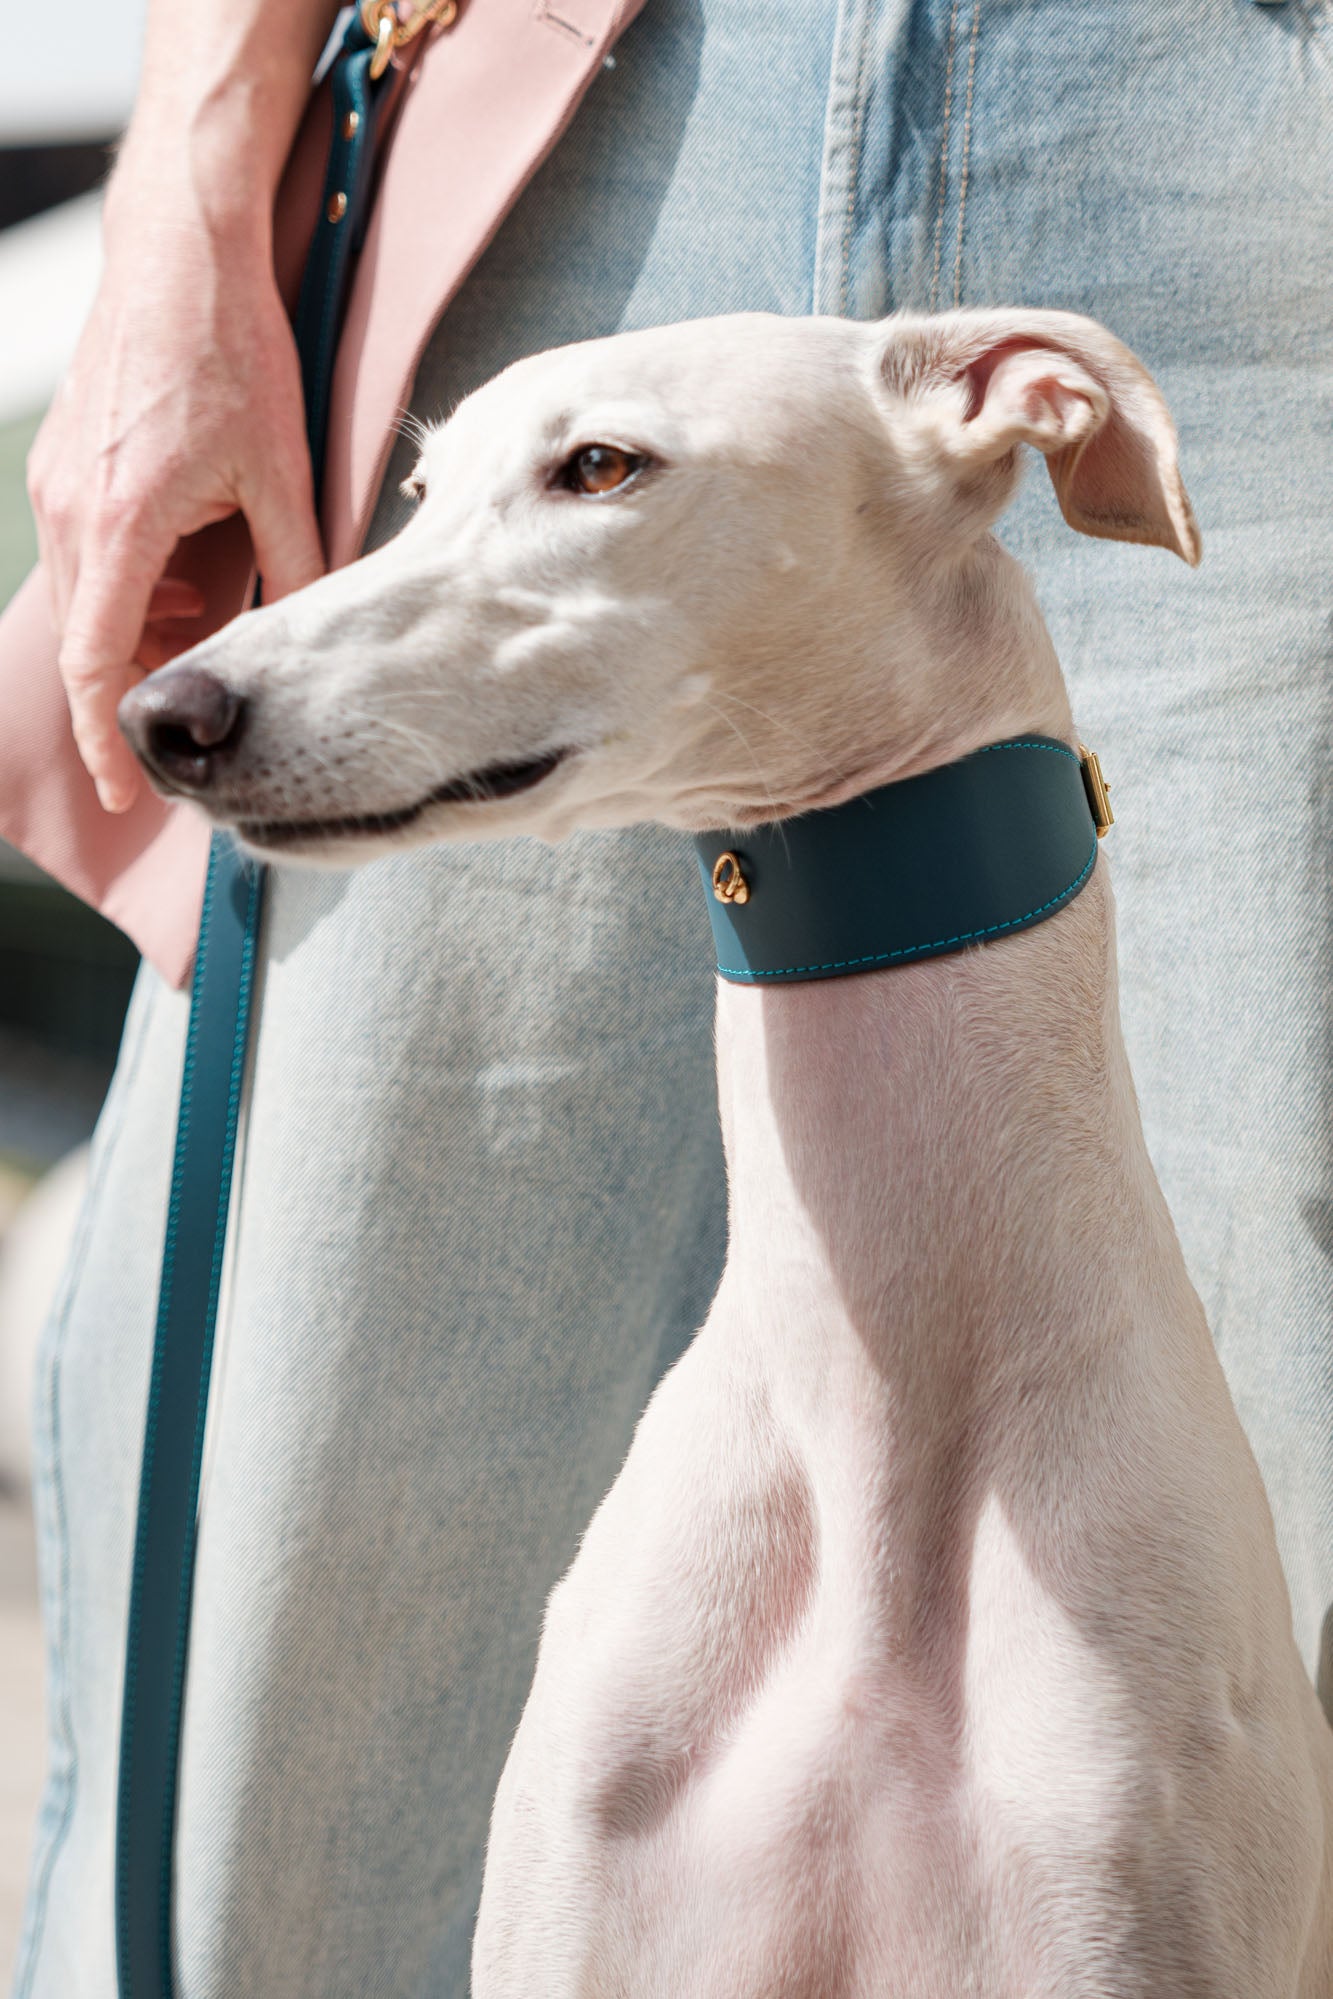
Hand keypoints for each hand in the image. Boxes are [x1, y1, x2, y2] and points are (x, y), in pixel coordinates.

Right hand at [28, 165, 323, 811]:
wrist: (178, 244)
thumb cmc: (232, 348)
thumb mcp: (280, 470)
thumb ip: (292, 564)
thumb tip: (312, 638)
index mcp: (121, 521)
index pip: (95, 660)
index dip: (108, 737)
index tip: (127, 792)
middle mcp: (72, 508)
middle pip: (88, 640)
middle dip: (133, 692)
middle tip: (188, 727)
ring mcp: (58, 483)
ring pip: (88, 599)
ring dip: (138, 633)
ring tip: (205, 633)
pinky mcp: (64, 462)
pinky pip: (88, 555)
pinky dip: (130, 587)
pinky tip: (188, 574)